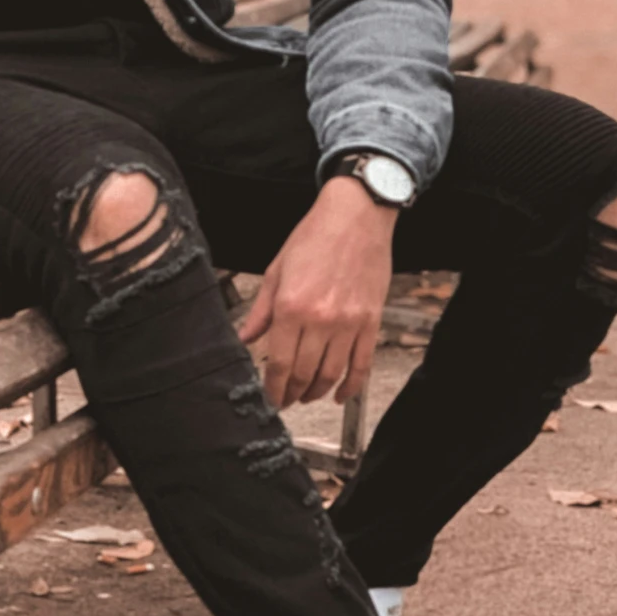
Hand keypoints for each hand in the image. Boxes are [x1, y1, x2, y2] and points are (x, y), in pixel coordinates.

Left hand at [239, 177, 396, 409]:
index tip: (269, 396)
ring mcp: (349, 323)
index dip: (273, 387)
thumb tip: (245, 338)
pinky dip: (351, 386)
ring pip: (332, 374)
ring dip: (317, 391)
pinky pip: (362, 364)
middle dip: (292, 393)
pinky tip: (340, 394)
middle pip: (304, 373)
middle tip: (285, 400)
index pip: (278, 362)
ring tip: (307, 396)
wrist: (357, 215)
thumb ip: (261, 310)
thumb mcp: (277, 269)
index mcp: (291, 306)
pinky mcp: (371, 321)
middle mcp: (320, 319)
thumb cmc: (314, 236)